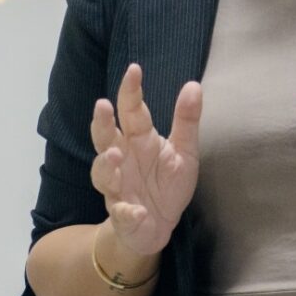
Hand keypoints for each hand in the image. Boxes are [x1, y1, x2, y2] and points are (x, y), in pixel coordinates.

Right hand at [90, 64, 200, 256]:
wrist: (158, 226)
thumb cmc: (168, 183)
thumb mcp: (185, 151)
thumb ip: (186, 120)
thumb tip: (193, 84)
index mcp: (140, 140)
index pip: (132, 111)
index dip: (130, 91)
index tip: (133, 69)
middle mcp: (122, 159)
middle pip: (105, 137)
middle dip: (102, 122)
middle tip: (102, 105)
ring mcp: (118, 187)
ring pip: (102, 173)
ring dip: (106, 165)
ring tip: (114, 155)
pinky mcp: (122, 215)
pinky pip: (120, 213)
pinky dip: (126, 212)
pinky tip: (137, 210)